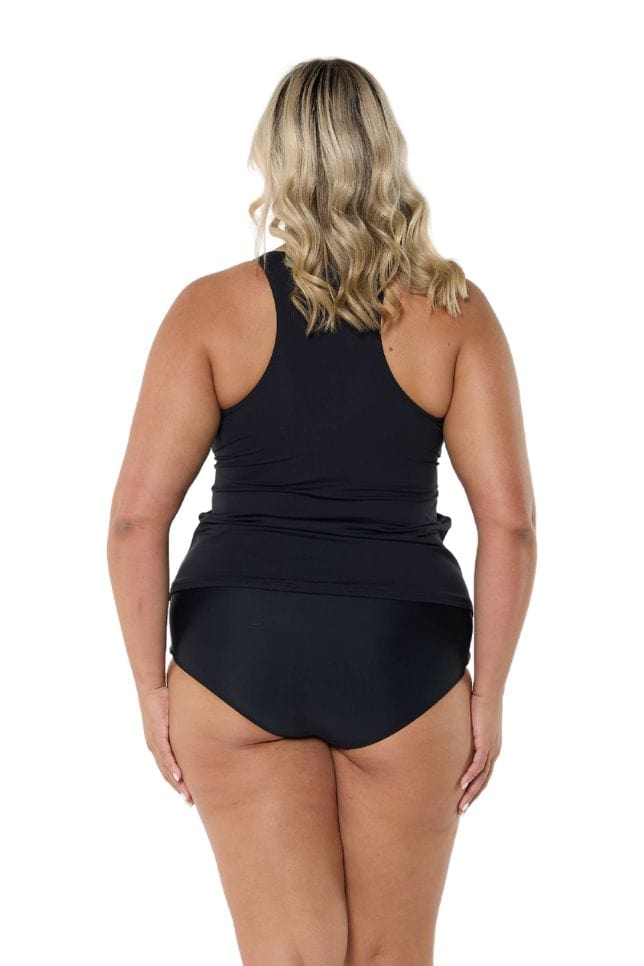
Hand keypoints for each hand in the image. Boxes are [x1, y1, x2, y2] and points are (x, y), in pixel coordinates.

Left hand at [138, 684, 193, 805]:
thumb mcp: (176, 719)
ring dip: (177, 783)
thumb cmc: (164, 700)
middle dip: (179, 788)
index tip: (188, 795)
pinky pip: (166, 754)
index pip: (169, 768)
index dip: (178, 782)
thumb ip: (184, 729)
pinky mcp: (158, 734)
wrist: (151, 688)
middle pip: (167, 773)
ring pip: (166, 768)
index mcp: (159, 745)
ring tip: (186, 796)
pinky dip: (172, 767)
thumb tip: (199, 732)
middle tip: (190, 802)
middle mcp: (156, 747)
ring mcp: (156, 742)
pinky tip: (179, 776)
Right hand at [457, 690, 501, 813]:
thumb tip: (449, 727)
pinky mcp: (486, 743)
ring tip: (461, 806)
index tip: (464, 798)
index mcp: (491, 747)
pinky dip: (470, 776)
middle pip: (483, 780)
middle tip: (461, 810)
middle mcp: (494, 751)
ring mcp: (491, 749)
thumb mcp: (470, 719)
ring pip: (481, 777)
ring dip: (471, 793)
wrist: (489, 692)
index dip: (474, 787)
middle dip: (472, 797)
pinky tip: (462, 785)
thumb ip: (463, 728)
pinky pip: (478, 765)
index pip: (483, 773)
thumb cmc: (478, 701)